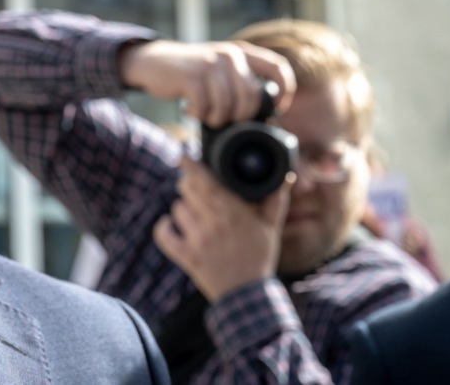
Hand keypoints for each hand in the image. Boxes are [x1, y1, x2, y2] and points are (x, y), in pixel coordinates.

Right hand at [119, 39, 294, 127]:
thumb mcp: (221, 70)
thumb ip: (243, 83)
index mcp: (242, 52)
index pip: (279, 68)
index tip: (274, 110)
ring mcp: (210, 64)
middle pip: (251, 97)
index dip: (284, 93)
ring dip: (217, 119)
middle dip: (241, 117)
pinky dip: (199, 116)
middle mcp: (230, 55)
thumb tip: (268, 116)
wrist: (154, 62)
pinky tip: (190, 110)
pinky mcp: (191, 76)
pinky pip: (206, 107)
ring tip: (206, 116)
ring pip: (228, 106)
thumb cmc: (193, 74)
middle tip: (226, 120)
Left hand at [153, 157, 291, 301]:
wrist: (247, 295)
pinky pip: (164, 235)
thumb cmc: (259, 257)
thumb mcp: (271, 228)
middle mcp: (213, 223)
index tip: (184, 155)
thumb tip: (286, 177)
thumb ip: (276, 200)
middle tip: (194, 186)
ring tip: (193, 212)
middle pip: (187, 190)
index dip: (191, 165)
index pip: (205, 180)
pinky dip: (163, 228)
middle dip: (188, 184)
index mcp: (233, 212)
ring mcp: (198, 240)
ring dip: (182, 207)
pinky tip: (169, 225)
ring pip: (177, 209)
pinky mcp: (186, 256)